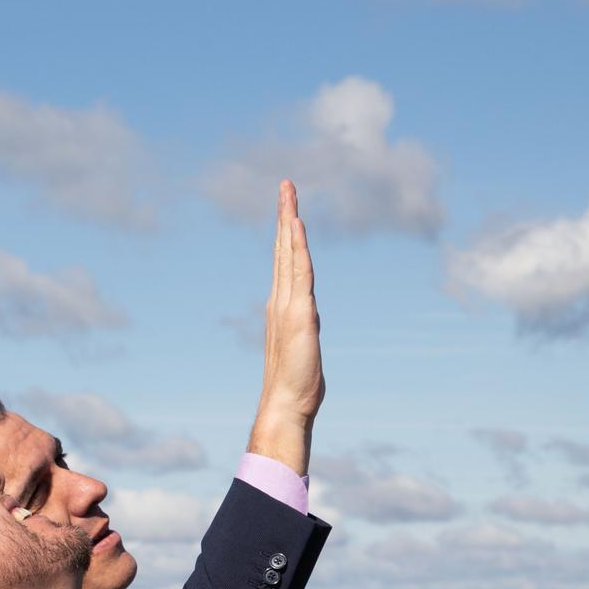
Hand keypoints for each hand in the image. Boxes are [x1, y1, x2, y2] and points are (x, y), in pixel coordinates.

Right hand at [247, 180, 322, 472]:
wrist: (286, 405)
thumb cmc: (296, 387)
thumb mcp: (305, 350)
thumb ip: (305, 330)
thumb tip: (307, 323)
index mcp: (283, 307)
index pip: (286, 262)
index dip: (287, 234)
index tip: (290, 209)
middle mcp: (280, 300)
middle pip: (283, 249)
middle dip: (285, 214)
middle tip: (286, 184)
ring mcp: (287, 304)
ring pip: (288, 252)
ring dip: (289, 219)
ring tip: (288, 191)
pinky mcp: (299, 312)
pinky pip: (298, 271)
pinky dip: (296, 246)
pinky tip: (296, 225)